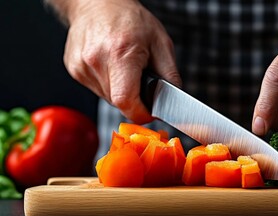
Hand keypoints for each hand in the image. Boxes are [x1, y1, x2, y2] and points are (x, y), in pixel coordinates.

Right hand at [61, 0, 180, 123]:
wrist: (98, 4)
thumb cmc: (130, 20)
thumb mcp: (161, 43)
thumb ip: (169, 75)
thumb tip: (173, 99)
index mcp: (121, 54)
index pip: (126, 102)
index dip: (141, 112)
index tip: (149, 110)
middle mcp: (96, 61)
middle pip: (118, 102)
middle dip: (133, 98)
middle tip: (139, 78)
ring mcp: (82, 67)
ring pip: (107, 98)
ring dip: (120, 90)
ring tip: (124, 67)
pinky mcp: (74, 69)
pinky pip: (96, 89)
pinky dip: (108, 83)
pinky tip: (110, 65)